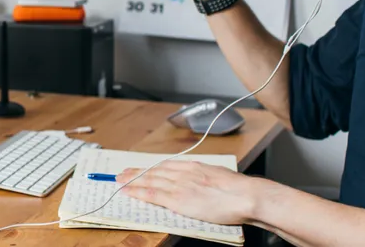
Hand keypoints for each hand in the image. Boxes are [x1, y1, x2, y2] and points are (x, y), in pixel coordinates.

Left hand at [118, 160, 262, 225]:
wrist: (244, 195)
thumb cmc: (238, 190)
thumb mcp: (219, 176)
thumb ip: (206, 177)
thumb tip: (202, 181)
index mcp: (194, 166)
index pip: (166, 165)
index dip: (151, 167)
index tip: (141, 168)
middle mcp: (183, 172)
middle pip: (154, 171)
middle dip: (136, 172)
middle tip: (122, 172)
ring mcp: (179, 185)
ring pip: (149, 180)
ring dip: (132, 180)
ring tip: (119, 180)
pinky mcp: (178, 199)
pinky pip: (152, 194)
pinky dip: (137, 192)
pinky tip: (127, 191)